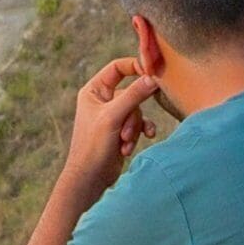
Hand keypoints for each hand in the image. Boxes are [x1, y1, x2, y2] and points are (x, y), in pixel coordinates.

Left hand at [61, 58, 162, 191]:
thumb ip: (134, 95)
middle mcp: (102, 100)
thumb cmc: (93, 145)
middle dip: (133, 114)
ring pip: (137, 111)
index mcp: (93, 90)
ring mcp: (112, 116)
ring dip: (134, 128)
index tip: (152, 72)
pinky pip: (139, 125)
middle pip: (132, 93)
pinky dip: (139, 134)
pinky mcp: (121, 131)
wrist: (90, 178)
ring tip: (125, 143)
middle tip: (125, 132)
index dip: (135, 67)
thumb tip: (153, 78)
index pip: (117, 68)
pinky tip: (135, 145)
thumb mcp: (113, 117)